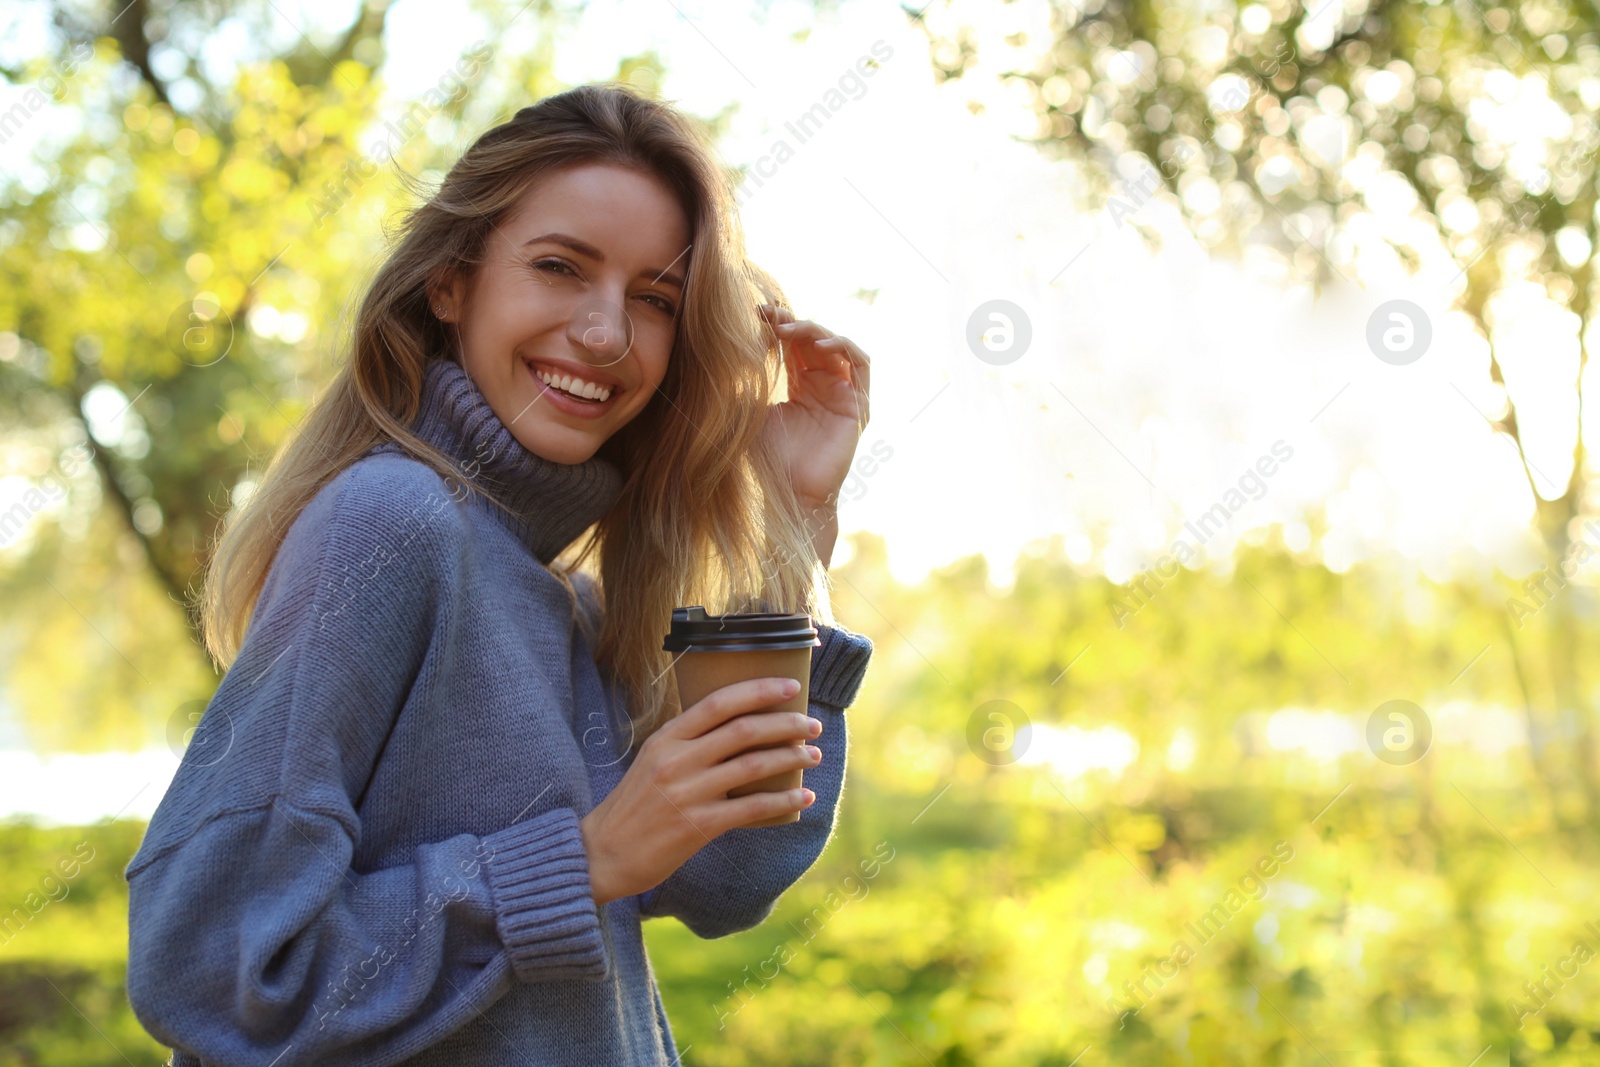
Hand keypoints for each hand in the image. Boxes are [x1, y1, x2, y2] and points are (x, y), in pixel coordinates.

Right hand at [578, 676, 825, 905]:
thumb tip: (739, 727)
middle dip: (786, 723)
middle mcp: (677, 760)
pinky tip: (804, 797)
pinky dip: (784, 800)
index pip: (719, 702)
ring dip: (791, 757)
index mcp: (666, 738)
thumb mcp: (653, 760)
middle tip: (812, 724)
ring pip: (753, 765)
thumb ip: (688, 743)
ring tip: (813, 754)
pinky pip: (752, 808)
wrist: (603, 854)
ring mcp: (687, 793)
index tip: (790, 687)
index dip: (759, 691)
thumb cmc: (634, 806)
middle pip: (743, 730)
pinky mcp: (697, 826)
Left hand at [755, 304, 871, 511]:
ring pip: (838, 345)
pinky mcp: (858, 406)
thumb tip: (729, 348)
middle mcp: (825, 386)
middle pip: (815, 340)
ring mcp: (844, 394)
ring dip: (815, 330)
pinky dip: (843, 347)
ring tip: (789, 329)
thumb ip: (750, 381)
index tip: (756, 314)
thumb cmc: (769, 459)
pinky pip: (860, 364)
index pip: (794, 345)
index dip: (779, 325)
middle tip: (769, 314)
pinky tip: (820, 345)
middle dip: (792, 322)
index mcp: (801, 386)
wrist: (791, 494)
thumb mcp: (752, 412)